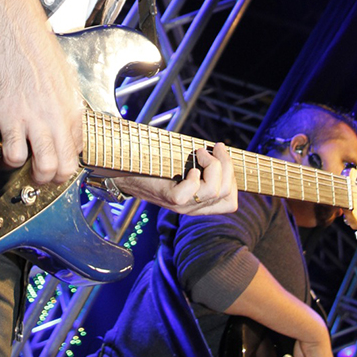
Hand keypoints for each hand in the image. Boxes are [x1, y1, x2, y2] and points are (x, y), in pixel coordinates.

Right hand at [0, 22, 83, 184]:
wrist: (17, 33)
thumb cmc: (39, 50)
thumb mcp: (65, 79)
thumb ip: (68, 107)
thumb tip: (69, 127)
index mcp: (72, 109)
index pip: (78, 151)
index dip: (67, 163)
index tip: (57, 164)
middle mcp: (57, 118)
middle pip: (64, 167)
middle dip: (55, 181)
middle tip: (43, 179)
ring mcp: (34, 120)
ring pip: (43, 167)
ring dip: (34, 177)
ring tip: (25, 172)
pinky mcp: (11, 118)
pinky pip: (14, 154)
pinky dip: (10, 162)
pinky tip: (6, 156)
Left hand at [115, 144, 237, 213]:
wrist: (123, 172)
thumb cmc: (153, 165)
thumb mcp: (181, 168)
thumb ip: (200, 166)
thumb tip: (221, 149)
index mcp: (198, 205)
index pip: (230, 203)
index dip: (232, 179)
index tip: (222, 156)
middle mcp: (193, 209)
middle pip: (226, 194)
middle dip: (226, 165)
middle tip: (214, 147)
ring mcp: (182, 206)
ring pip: (214, 191)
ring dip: (213, 165)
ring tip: (200, 153)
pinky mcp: (169, 198)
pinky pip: (191, 192)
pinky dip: (194, 177)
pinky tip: (189, 167)